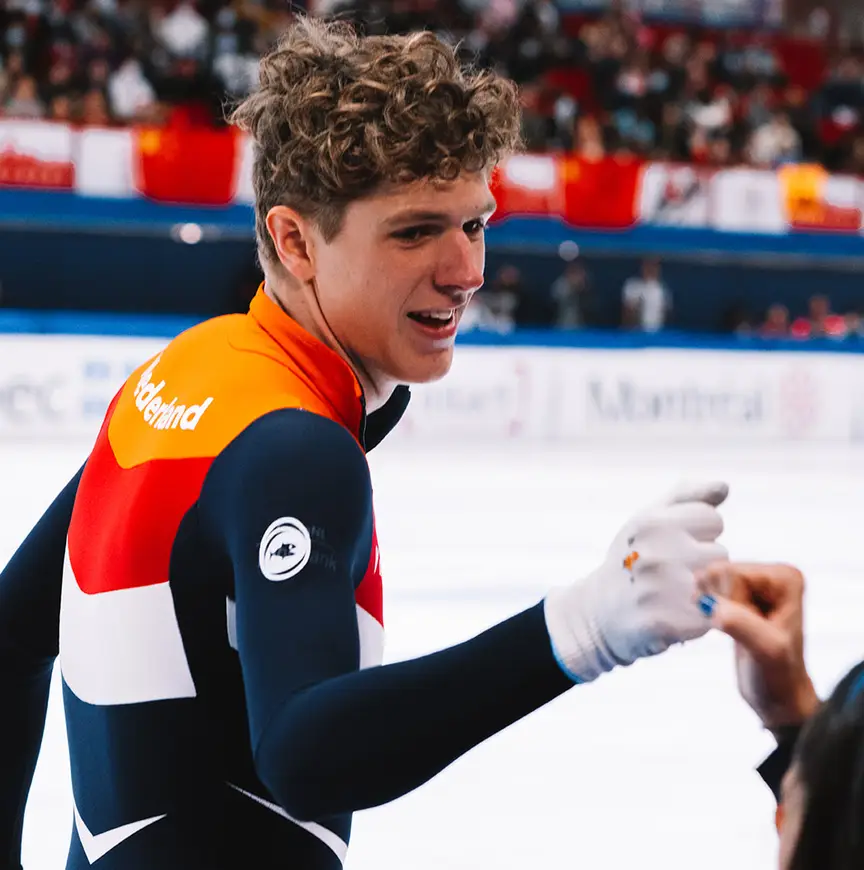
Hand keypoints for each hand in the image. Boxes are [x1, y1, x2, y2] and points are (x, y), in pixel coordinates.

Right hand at [545, 481, 728, 681]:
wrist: (600, 612)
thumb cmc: (631, 559)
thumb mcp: (650, 520)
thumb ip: (688, 498)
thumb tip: (724, 486)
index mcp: (651, 523)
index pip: (713, 519)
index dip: (698, 533)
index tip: (674, 545)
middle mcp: (654, 554)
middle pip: (721, 553)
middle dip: (703, 563)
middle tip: (673, 573)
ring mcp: (659, 591)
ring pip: (720, 585)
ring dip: (706, 590)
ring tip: (677, 592)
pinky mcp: (665, 625)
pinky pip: (711, 617)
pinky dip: (700, 618)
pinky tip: (677, 614)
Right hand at [697, 562, 819, 733]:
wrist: (778, 699)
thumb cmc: (778, 677)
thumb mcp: (766, 651)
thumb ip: (741, 624)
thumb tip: (709, 605)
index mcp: (785, 578)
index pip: (732, 573)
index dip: (729, 602)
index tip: (745, 629)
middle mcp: (772, 575)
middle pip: (720, 574)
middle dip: (719, 603)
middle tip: (737, 631)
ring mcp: (756, 585)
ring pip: (711, 581)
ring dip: (712, 607)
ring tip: (732, 630)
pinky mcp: (741, 597)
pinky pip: (709, 589)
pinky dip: (708, 608)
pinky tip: (721, 626)